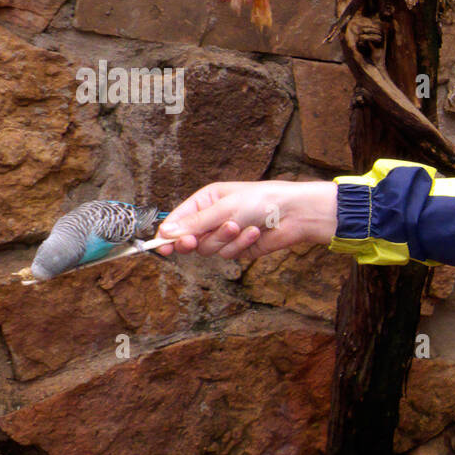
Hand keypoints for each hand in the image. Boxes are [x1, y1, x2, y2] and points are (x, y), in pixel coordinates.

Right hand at [155, 180, 337, 261]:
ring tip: (240, 226)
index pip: (178, 219)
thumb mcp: (224, 208)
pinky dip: (240, 245)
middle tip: (191, 243)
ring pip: (209, 249)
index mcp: (206, 201)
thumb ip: (195, 223)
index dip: (167, 233)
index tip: (160, 246)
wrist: (294, 214)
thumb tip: (166, 232)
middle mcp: (213, 218)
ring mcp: (226, 235)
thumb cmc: (260, 201)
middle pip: (189, 238)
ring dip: (224, 239)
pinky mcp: (239, 248)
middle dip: (191, 241)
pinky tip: (255, 232)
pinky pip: (229, 254)